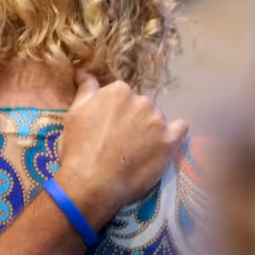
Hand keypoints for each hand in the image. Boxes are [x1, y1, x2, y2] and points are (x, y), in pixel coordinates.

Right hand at [58, 72, 187, 227]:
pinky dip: (173, 134)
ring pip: (157, 118)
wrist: (92, 183)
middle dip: (132, 119)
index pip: (121, 94)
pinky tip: (162, 144)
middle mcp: (141, 100)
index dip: (114, 111)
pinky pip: (180, 129)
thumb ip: (86, 90)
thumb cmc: (78, 148)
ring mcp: (158, 121)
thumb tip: (83, 72)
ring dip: (149, 129)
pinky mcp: (170, 141)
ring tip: (135, 150)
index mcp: (118, 90)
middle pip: (140, 105)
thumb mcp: (74, 114)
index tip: (107, 126)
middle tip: (119, 140)